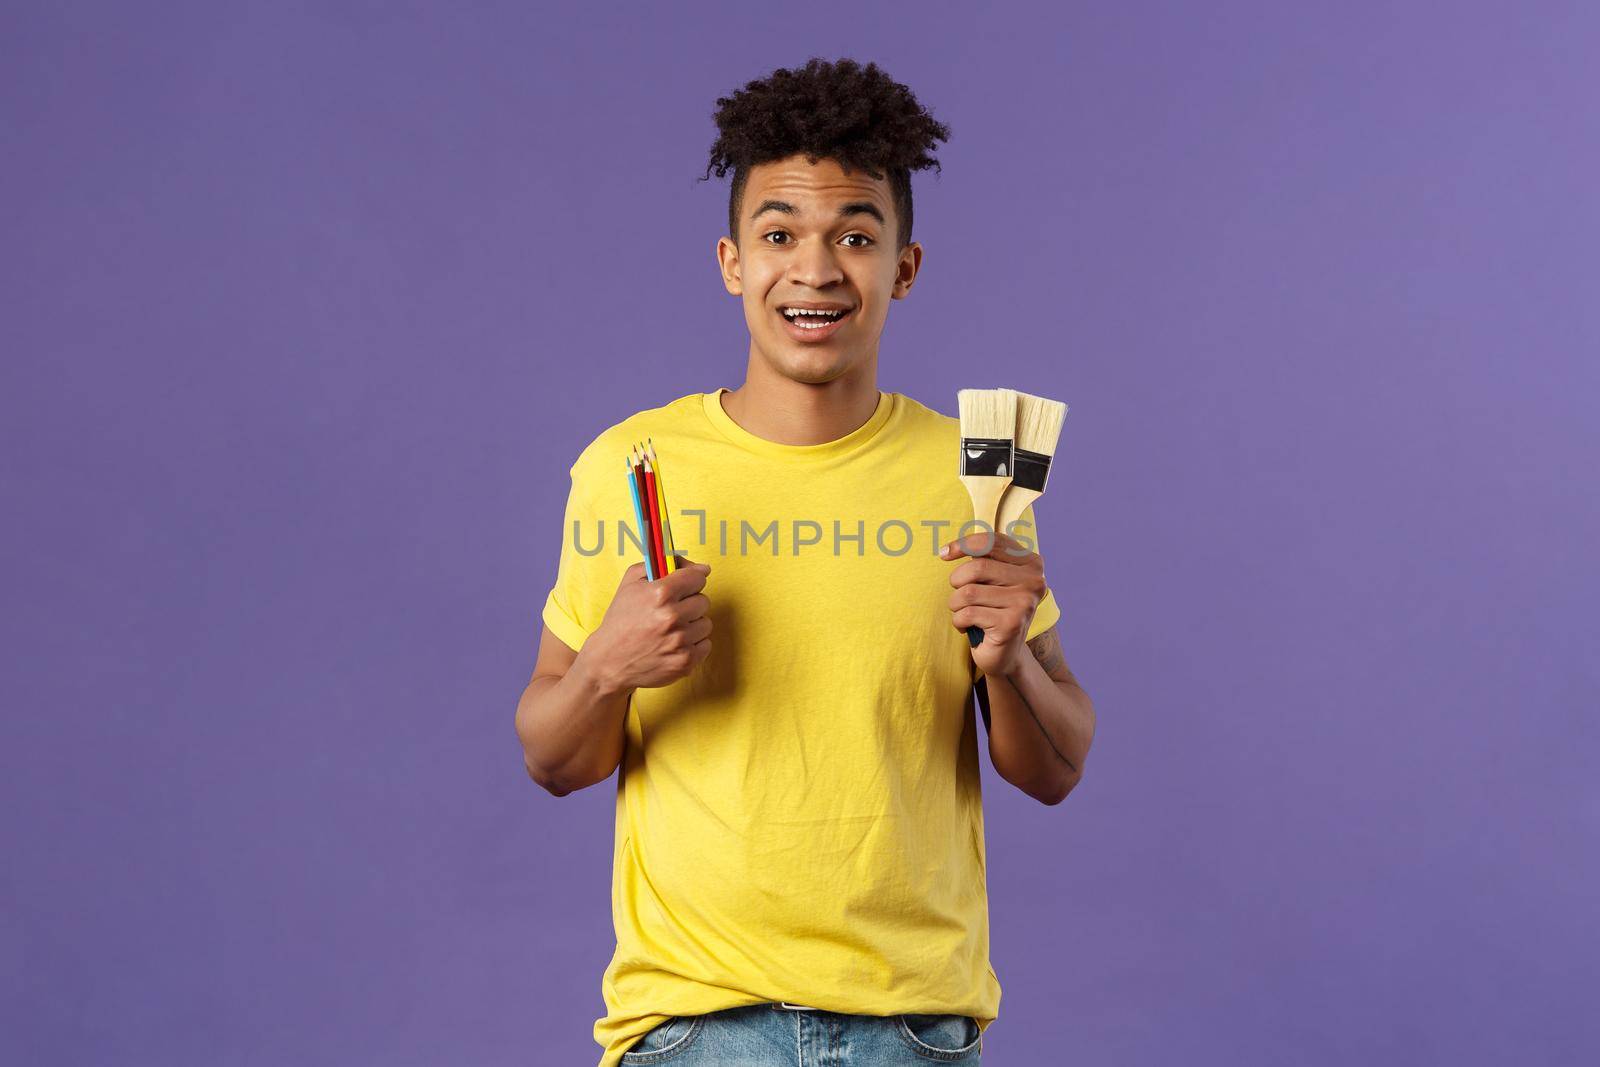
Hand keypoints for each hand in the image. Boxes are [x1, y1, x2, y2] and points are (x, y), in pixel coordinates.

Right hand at [586, 556, 711, 692]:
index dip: (690, 581)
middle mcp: (672, 617)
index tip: (684, 587)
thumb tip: (702, 567)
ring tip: (670, 630)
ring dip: (691, 625)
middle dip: (689, 604)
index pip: (698, 578)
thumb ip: (663, 564)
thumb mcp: (631, 582)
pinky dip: (693, 644)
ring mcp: (680, 641)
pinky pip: (706, 645)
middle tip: (671, 611)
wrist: (609, 661)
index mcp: (660, 594)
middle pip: (703, 601)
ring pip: (706, 623)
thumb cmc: (621, 620)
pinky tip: (673, 644)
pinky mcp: (686, 662)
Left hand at [941, 530, 1047, 676]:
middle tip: (959, 595)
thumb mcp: (991, 579)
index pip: (993, 542)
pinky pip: (968, 613)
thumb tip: (947, 550)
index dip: (964, 544)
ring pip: (969, 592)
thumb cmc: (992, 609)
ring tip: (963, 612)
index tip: (944, 553)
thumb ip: (981, 558)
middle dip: (957, 581)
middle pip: (978, 567)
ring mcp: (1025, 603)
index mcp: (1031, 563)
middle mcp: (1033, 581)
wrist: (1004, 653)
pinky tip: (967, 626)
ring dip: (956, 604)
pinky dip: (958, 620)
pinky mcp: (1011, 625)